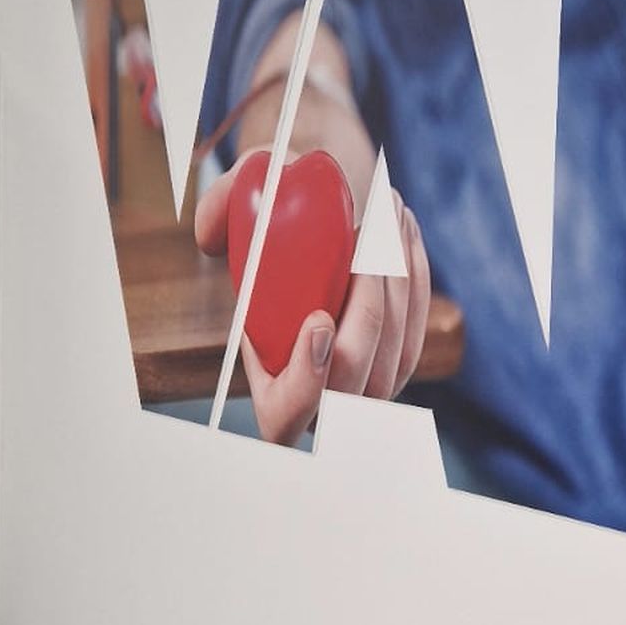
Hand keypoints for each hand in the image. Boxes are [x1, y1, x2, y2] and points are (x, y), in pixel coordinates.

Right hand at [196, 160, 430, 446]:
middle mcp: (329, 411)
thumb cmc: (263, 267)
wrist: (305, 269)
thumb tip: (210, 235)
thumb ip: (216, 222)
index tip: (317, 319)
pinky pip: (415, 326)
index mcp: (277, 405)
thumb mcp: (234, 244)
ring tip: (387, 211)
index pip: (290, 414)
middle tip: (366, 239)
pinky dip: (412, 273)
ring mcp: (373, 391)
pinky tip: (403, 228)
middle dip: (368, 304)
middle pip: (356, 375)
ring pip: (395, 346)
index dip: (308, 378)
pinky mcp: (403, 362)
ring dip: (395, 275)